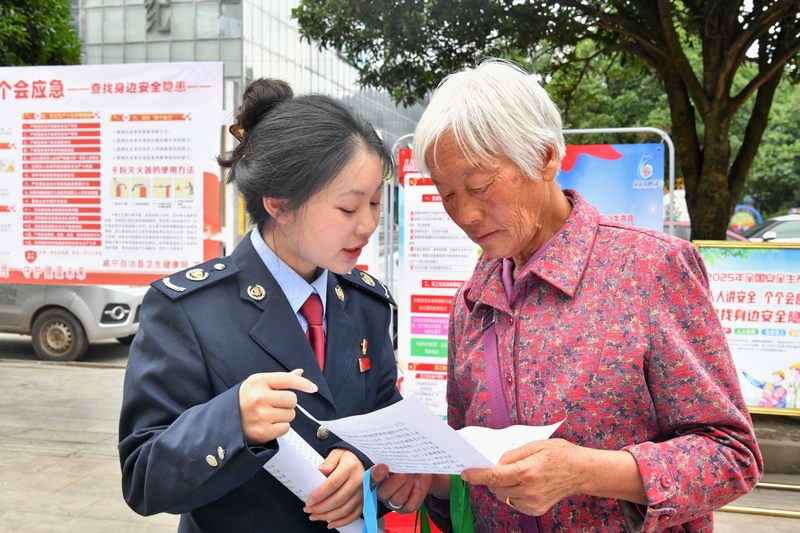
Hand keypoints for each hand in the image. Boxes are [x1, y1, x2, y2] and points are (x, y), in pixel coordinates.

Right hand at [238, 369, 317, 444]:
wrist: (226, 421)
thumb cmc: (245, 400)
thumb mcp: (258, 384)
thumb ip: (280, 379)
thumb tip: (299, 373)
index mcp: (258, 382)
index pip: (288, 380)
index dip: (303, 383)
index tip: (312, 387)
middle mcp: (259, 397)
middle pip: (292, 399)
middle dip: (288, 403)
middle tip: (275, 405)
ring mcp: (261, 415)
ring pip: (291, 414)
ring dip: (285, 416)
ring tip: (270, 415)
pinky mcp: (263, 431)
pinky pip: (286, 428)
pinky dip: (281, 427)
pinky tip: (269, 424)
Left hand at [304, 449, 365, 527]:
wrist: (362, 459)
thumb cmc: (349, 457)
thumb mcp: (337, 453)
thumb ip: (328, 462)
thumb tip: (319, 471)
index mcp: (350, 468)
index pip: (333, 484)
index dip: (320, 494)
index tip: (309, 501)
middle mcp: (358, 481)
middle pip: (338, 499)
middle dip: (321, 508)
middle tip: (308, 509)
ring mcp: (362, 492)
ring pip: (345, 509)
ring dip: (328, 516)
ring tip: (315, 516)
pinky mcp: (363, 499)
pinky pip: (354, 514)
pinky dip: (342, 521)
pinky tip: (331, 523)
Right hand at [372, 465, 449, 512]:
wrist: (421, 472)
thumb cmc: (407, 463)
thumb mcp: (400, 458)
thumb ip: (393, 458)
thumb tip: (393, 454)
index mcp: (376, 478)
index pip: (370, 479)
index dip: (375, 475)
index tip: (384, 467)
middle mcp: (382, 492)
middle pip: (383, 492)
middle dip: (396, 481)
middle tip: (405, 472)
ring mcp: (393, 502)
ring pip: (397, 499)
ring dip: (408, 486)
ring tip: (413, 476)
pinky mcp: (405, 508)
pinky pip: (410, 505)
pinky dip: (416, 494)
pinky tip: (418, 485)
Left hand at [462, 439, 645, 515]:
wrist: (581, 472)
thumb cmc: (559, 454)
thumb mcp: (535, 445)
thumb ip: (512, 454)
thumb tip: (494, 462)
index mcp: (527, 471)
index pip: (494, 477)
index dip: (476, 475)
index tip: (465, 473)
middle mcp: (529, 490)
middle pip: (496, 488)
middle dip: (490, 478)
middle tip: (493, 467)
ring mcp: (533, 503)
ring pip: (502, 496)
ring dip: (500, 486)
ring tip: (513, 474)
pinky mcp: (536, 510)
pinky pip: (513, 502)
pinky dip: (511, 493)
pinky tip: (522, 484)